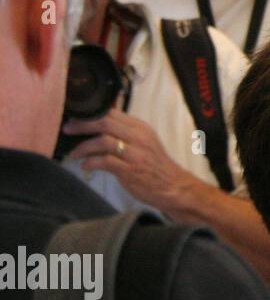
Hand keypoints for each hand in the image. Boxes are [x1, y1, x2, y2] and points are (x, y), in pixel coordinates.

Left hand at [63, 109, 197, 213]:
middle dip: (82, 125)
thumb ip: (124, 132)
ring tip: (73, 153)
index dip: (90, 113)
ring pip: (103, 141)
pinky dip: (91, 163)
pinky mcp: (130, 169)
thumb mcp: (143, 142)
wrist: (173, 186)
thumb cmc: (155, 165)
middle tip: (67, 129)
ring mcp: (135, 153)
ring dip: (83, 146)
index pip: (112, 112)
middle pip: (105, 122)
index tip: (75, 118)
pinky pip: (104, 161)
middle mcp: (138, 137)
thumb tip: (99, 123)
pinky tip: (85, 166)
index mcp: (140, 127)